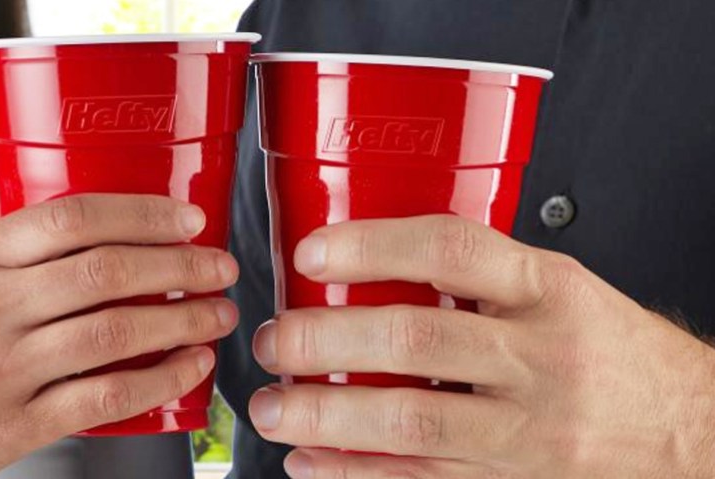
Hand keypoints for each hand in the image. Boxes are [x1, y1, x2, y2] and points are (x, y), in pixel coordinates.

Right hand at [0, 195, 238, 478]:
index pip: (72, 218)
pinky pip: (106, 397)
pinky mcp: (17, 424)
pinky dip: (161, 380)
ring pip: (116, 332)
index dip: (143, 214)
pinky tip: (188, 366)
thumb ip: (21, 259)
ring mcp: (2, 368)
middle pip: (106, 272)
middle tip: (217, 267)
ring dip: (182, 322)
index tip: (188, 218)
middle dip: (179, 267)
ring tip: (216, 314)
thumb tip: (114, 236)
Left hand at [249, 215, 714, 477]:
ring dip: (327, 417)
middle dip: (327, 341)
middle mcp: (539, 357)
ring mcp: (528, 429)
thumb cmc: (618, 351)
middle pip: (414, 342)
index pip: (451, 249)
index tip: (313, 253)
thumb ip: (486, 274)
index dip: (373, 247)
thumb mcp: (565, 288)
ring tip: (275, 407)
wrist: (692, 428)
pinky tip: (313, 461)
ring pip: (411, 423)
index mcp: (548, 289)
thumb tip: (380, 259)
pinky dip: (357, 473)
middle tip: (276, 339)